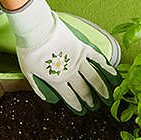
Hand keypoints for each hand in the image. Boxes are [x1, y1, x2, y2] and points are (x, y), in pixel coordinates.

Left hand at [4, 0, 118, 113]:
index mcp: (56, 80)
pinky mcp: (82, 48)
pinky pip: (97, 58)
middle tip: (94, 106)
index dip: (75, 105)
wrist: (36, 29)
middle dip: (89, 99)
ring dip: (101, 88)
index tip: (81, 110)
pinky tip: (113, 73)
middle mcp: (70, 73)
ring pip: (93, 77)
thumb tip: (44, 99)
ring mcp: (78, 60)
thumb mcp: (27, 71)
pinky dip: (106, 66)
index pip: (68, 96)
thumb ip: (36, 86)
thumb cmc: (29, 49)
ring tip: (108, 96)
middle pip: (82, 89)